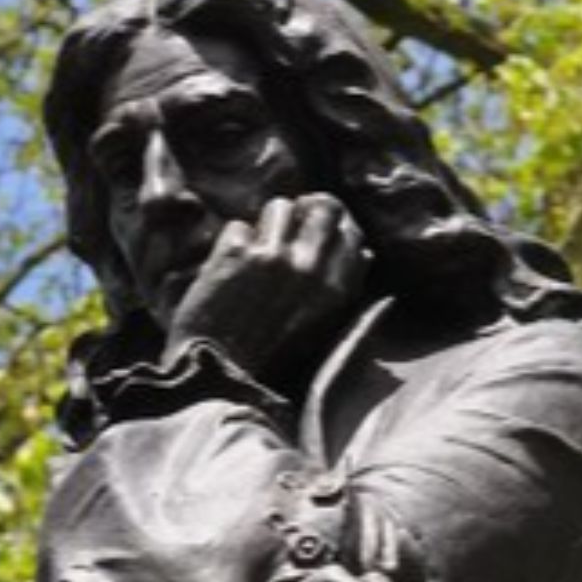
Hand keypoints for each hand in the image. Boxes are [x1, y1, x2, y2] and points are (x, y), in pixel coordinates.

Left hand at [164, 194, 370, 386]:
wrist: (218, 375)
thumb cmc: (271, 360)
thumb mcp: (323, 329)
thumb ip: (342, 290)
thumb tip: (363, 253)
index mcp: (337, 290)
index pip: (353, 234)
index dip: (335, 227)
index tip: (317, 233)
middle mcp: (311, 267)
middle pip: (325, 205)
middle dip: (307, 209)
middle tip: (290, 224)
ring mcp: (273, 257)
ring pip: (280, 207)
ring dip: (268, 223)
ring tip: (257, 246)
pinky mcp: (235, 254)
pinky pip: (239, 226)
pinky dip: (233, 243)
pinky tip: (228, 266)